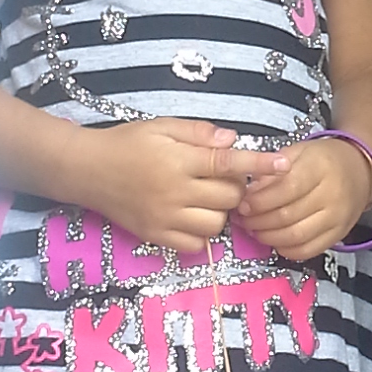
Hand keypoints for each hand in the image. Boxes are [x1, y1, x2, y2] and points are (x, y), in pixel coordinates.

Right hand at [59, 118, 248, 252]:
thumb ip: (199, 133)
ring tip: (205, 197)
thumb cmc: (127, 143)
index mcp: (178, 161)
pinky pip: (195, 244)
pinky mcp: (156, 236)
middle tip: (220, 176)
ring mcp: (165, 218)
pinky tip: (193, 216)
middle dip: (234, 187)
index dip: (260, 163)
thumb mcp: (162, 127)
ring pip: (216, 224)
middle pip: (229, 198)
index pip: (229, 163)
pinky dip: (202, 233)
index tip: (284, 163)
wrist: (87, 170)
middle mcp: (175, 192)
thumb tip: (233, 140)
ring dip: (219, 211)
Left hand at [234, 136, 371, 261]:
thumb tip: (249, 192)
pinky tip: (274, 240)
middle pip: (287, 215)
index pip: (286, 189)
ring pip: (295, 236)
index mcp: (320, 167)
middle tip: (243, 218)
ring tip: (255, 229)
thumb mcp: (298, 151)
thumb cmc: (323, 159)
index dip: (260, 200)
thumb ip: (272, 169)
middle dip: (258, 220)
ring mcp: (337, 218)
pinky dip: (286, 250)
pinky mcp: (338, 235)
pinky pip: (308, 251)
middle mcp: (332, 194)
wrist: (359, 170)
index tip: (243, 203)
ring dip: (268, 237)